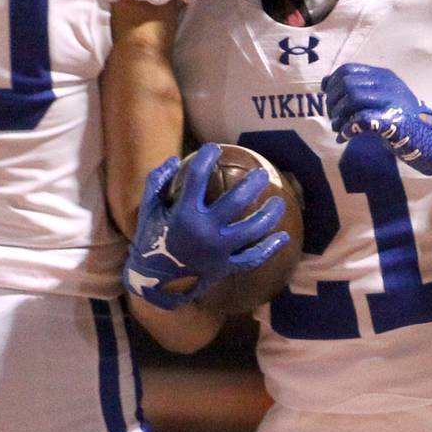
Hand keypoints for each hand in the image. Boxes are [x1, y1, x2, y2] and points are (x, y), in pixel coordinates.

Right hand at [123, 143, 290, 308]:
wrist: (155, 283)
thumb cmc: (152, 242)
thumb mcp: (148, 211)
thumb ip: (157, 183)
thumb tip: (174, 160)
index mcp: (184, 214)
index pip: (197, 176)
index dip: (206, 157)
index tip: (214, 148)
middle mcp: (205, 231)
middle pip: (235, 201)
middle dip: (252, 184)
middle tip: (262, 175)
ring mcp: (218, 251)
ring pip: (251, 230)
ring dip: (269, 214)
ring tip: (279, 202)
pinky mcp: (226, 267)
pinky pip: (252, 258)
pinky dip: (269, 248)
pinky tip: (283, 236)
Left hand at [321, 63, 431, 175]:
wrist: (427, 141)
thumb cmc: (400, 122)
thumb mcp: (381, 99)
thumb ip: (359, 90)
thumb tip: (326, 83)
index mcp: (385, 77)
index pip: (349, 69)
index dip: (333, 82)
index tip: (328, 95)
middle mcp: (388, 85)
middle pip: (348, 83)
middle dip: (333, 101)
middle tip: (333, 116)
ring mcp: (391, 102)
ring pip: (352, 98)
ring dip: (338, 115)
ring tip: (338, 127)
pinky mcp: (391, 121)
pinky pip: (361, 119)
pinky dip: (348, 128)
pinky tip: (345, 136)